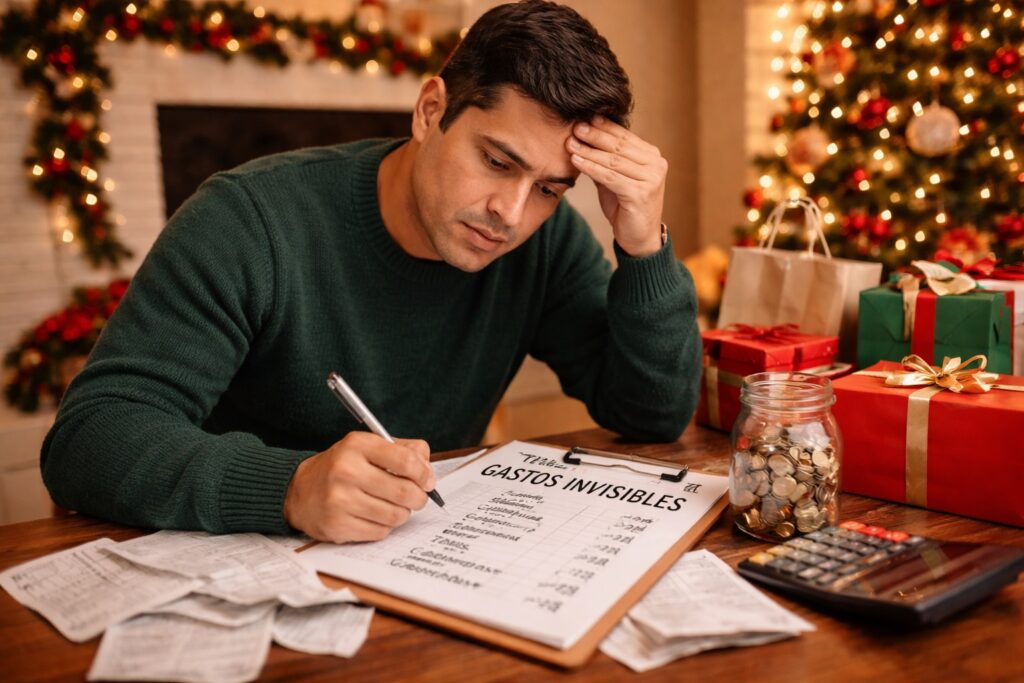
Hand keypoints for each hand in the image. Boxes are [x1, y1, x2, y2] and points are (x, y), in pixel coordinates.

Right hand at [283, 432, 434, 542]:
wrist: (299, 491)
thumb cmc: (342, 468)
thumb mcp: (368, 448)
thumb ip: (403, 451)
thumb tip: (428, 470)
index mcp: (357, 445)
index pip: (405, 460)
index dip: (424, 473)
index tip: (428, 480)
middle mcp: (346, 471)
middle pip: (404, 491)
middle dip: (418, 498)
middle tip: (416, 498)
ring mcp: (340, 500)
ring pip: (395, 515)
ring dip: (401, 513)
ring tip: (392, 506)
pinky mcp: (337, 525)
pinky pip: (380, 532)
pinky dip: (384, 526)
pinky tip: (374, 516)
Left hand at [567, 116, 667, 256]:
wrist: (639, 238)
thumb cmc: (626, 207)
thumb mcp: (615, 179)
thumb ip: (605, 161)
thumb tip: (582, 138)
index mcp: (652, 157)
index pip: (625, 136)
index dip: (604, 127)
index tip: (584, 118)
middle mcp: (656, 165)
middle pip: (619, 146)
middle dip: (595, 135)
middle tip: (575, 126)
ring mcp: (651, 179)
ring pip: (613, 160)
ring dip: (589, 151)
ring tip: (570, 143)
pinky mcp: (641, 194)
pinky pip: (610, 177)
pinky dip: (592, 168)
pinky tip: (577, 161)